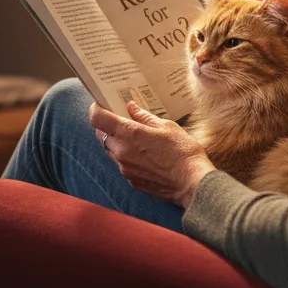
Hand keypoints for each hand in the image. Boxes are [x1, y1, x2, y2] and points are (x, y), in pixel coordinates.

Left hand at [89, 100, 215, 207]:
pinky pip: (122, 165)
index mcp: (129, 134)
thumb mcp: (166, 127)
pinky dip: (126, 157)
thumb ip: (144, 116)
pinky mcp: (131, 181)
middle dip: (107, 126)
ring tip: (136, 139)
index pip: (97, 118)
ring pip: (110, 151)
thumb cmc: (182, 152)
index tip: (101, 104)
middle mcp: (121, 151)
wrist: (192, 183)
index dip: (96, 109)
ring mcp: (125, 168)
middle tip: (121, 120)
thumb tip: (131, 107)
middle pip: (100, 135)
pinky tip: (144, 156)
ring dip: (117, 142)